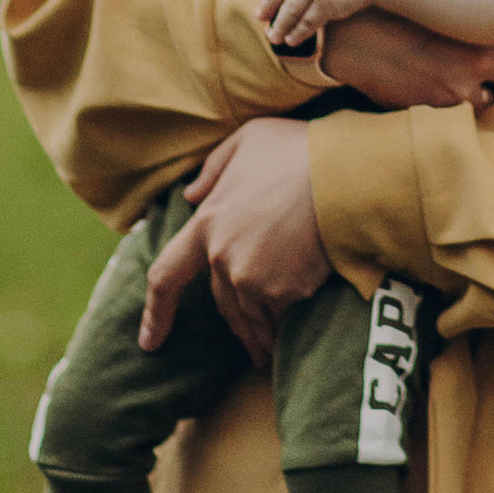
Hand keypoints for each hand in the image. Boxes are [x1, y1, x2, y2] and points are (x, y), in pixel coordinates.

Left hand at [139, 121, 326, 364]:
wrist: (344, 174)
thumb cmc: (297, 150)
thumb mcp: (245, 141)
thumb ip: (213, 170)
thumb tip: (192, 195)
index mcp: (207, 224)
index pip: (165, 276)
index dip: (155, 313)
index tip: (149, 342)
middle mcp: (224, 259)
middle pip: (220, 305)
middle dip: (235, 325)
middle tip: (250, 344)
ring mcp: (253, 280)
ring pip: (249, 319)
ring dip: (258, 335)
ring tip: (268, 351)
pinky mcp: (285, 293)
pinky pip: (279, 319)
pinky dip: (283, 327)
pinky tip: (294, 333)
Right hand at [315, 6, 493, 114]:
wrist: (340, 46)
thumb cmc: (378, 9)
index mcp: (471, 48)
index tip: (490, 40)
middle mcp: (464, 80)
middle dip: (492, 74)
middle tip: (478, 58)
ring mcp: (443, 102)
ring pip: (479, 105)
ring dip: (473, 92)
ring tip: (458, 74)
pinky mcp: (421, 114)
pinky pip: (449, 118)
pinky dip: (447, 105)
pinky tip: (433, 84)